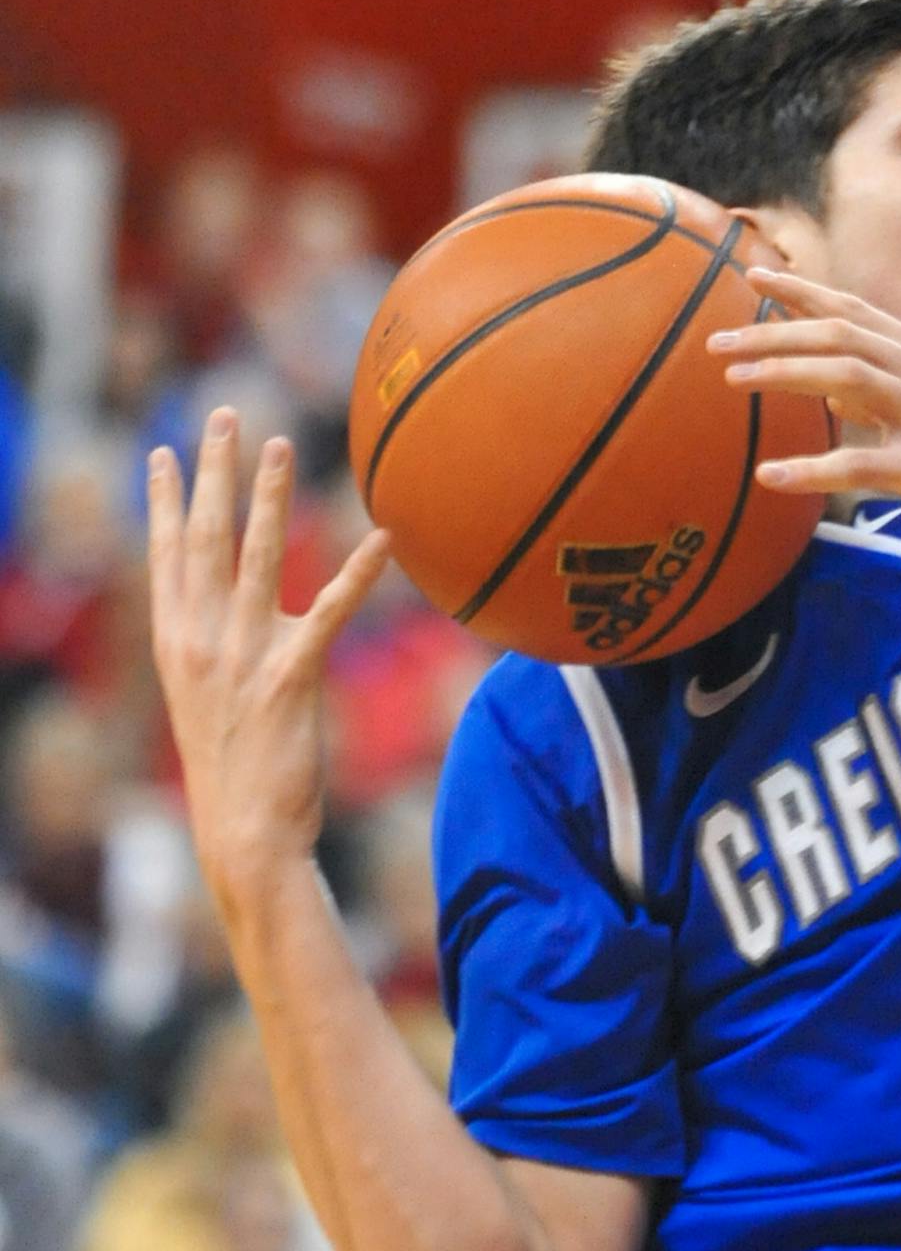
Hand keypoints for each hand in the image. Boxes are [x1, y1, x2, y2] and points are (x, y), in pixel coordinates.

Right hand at [148, 411, 391, 921]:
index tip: (168, 452)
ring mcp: (245, 655)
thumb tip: (232, 633)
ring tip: (280, 446)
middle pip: (206, 537)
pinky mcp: (293, 677)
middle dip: (215, 471)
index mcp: (177, 643)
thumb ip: (216, 659)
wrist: (243, 833)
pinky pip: (332, 610)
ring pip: (257, 556)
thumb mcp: (208, 708)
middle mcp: (204, 639)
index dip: (167, 500)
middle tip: (226, 416)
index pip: (167, 555)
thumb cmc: (234, 778)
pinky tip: (383, 538)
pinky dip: (359, 571)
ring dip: (270, 496)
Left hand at [709, 269, 900, 588]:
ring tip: (732, 383)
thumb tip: (837, 399)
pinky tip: (771, 476)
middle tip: (717, 344)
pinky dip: (812, 468)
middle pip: (842, 334)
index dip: (802, 290)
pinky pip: (863, 466)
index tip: (749, 276)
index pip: (858, 311)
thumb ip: (893, 407)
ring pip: (847, 379)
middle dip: (774, 330)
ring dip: (783, 375)